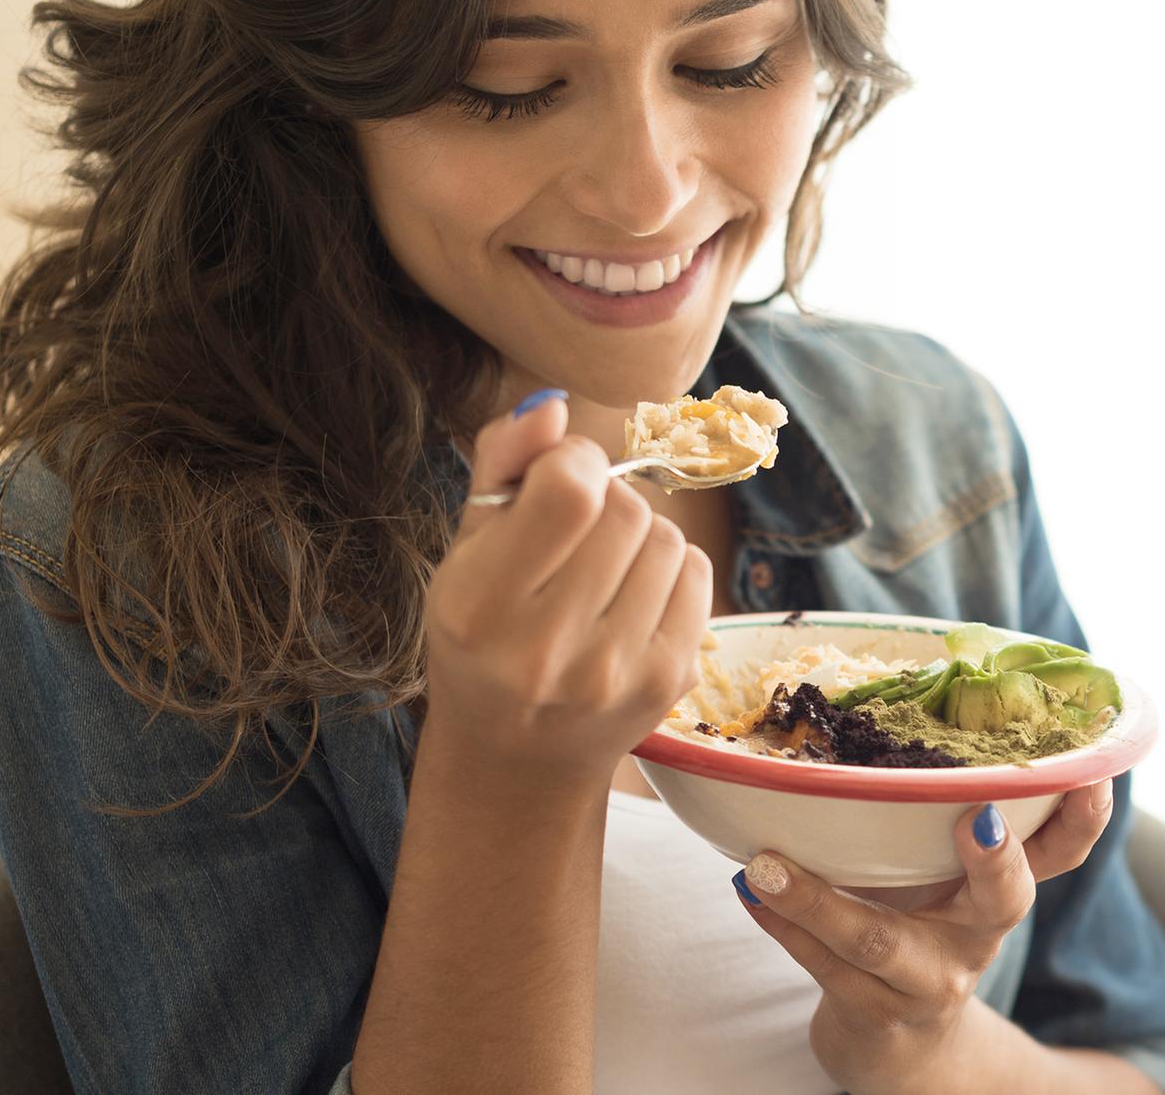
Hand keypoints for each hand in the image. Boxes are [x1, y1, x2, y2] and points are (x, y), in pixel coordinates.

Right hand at [419, 389, 712, 788]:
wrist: (516, 759)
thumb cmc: (485, 638)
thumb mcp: (467, 552)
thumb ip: (500, 465)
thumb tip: (551, 406)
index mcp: (480, 609)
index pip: (569, 491)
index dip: (572, 462)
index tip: (555, 481)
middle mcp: (546, 650)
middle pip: (625, 510)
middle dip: (605, 500)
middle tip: (574, 534)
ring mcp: (615, 673)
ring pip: (668, 538)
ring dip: (640, 535)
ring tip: (600, 569)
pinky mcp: (667, 682)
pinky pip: (697, 574)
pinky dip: (670, 568)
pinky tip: (631, 595)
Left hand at [731, 779, 1119, 1094]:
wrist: (900, 1049)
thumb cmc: (918, 934)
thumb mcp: (943, 883)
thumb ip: (934, 820)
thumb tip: (888, 708)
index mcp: (999, 892)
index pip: (1060, 852)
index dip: (1080, 818)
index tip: (1088, 776)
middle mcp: (978, 937)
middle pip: (1006, 899)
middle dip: (996, 859)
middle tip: (975, 817)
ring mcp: (930, 983)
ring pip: (880, 941)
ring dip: (818, 899)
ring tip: (768, 865)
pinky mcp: (877, 1016)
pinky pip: (823, 967)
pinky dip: (781, 923)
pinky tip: (750, 892)